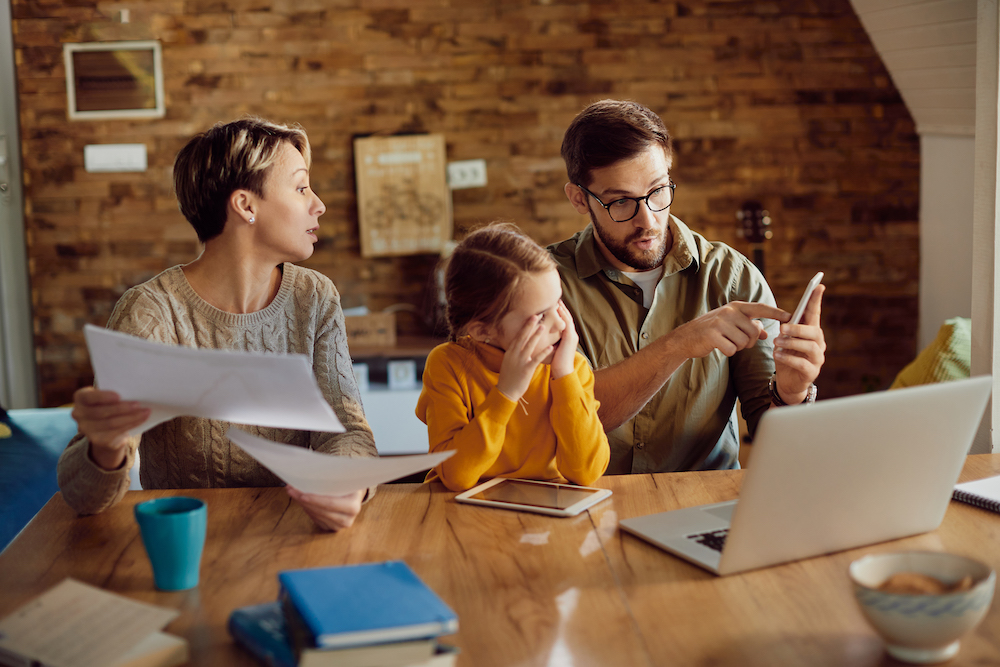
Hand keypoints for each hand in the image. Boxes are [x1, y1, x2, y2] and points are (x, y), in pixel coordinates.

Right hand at [71, 387, 149, 469]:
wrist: (107, 427)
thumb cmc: (110, 403)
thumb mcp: (109, 396)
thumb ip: (115, 392)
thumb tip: (134, 390)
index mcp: (80, 398)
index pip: (87, 397)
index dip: (102, 397)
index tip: (119, 396)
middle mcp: (79, 414)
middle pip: (101, 412)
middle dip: (122, 408)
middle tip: (138, 404)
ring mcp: (87, 429)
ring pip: (111, 423)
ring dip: (131, 417)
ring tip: (145, 411)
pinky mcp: (98, 440)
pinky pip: (117, 432)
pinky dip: (132, 424)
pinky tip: (142, 418)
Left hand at [286, 486, 364, 531]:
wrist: (355, 495)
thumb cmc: (348, 484)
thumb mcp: (345, 479)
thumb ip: (333, 479)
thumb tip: (310, 474)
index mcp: (353, 506)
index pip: (330, 503)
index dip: (315, 499)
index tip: (301, 494)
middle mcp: (347, 519)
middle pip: (321, 510)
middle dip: (304, 500)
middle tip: (291, 489)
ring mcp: (339, 526)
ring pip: (316, 515)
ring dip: (303, 504)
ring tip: (293, 493)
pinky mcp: (331, 528)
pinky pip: (315, 519)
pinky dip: (307, 509)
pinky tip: (301, 501)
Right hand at [496, 314, 552, 401]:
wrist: (506, 391)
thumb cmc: (508, 377)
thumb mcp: (508, 361)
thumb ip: (514, 352)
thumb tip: (518, 344)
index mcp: (510, 352)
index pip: (518, 336)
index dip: (524, 326)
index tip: (530, 317)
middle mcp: (514, 354)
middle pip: (522, 337)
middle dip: (529, 326)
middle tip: (536, 315)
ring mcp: (520, 361)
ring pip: (529, 345)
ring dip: (536, 335)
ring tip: (543, 326)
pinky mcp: (526, 369)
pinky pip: (536, 359)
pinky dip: (543, 353)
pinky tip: (550, 347)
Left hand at [549, 300, 578, 379]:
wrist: (562, 371)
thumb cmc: (556, 363)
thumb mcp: (553, 349)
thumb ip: (551, 341)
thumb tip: (543, 336)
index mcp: (568, 337)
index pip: (564, 322)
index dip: (560, 313)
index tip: (554, 305)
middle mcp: (572, 335)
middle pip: (567, 317)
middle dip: (562, 308)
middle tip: (556, 298)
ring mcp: (572, 336)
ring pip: (568, 318)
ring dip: (563, 309)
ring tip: (557, 300)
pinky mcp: (569, 338)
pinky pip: (567, 323)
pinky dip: (563, 315)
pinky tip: (558, 309)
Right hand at [666, 302, 786, 359]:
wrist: (686, 338)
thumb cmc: (711, 331)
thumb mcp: (730, 324)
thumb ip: (748, 326)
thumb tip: (765, 333)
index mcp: (735, 307)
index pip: (760, 308)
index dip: (776, 313)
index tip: (791, 316)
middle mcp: (729, 311)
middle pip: (753, 332)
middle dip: (749, 341)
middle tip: (738, 342)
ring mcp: (720, 322)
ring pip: (744, 342)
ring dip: (737, 347)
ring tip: (726, 342)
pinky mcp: (713, 335)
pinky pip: (732, 349)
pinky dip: (728, 352)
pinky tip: (719, 347)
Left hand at [773, 285, 825, 403]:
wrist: (788, 382)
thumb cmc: (787, 357)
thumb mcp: (785, 340)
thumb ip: (787, 328)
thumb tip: (784, 319)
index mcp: (811, 332)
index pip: (815, 314)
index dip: (816, 300)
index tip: (818, 286)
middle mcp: (818, 344)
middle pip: (814, 331)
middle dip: (798, 328)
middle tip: (782, 328)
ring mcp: (817, 358)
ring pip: (810, 347)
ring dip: (792, 343)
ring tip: (777, 343)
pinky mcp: (812, 372)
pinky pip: (802, 363)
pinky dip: (788, 358)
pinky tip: (777, 355)